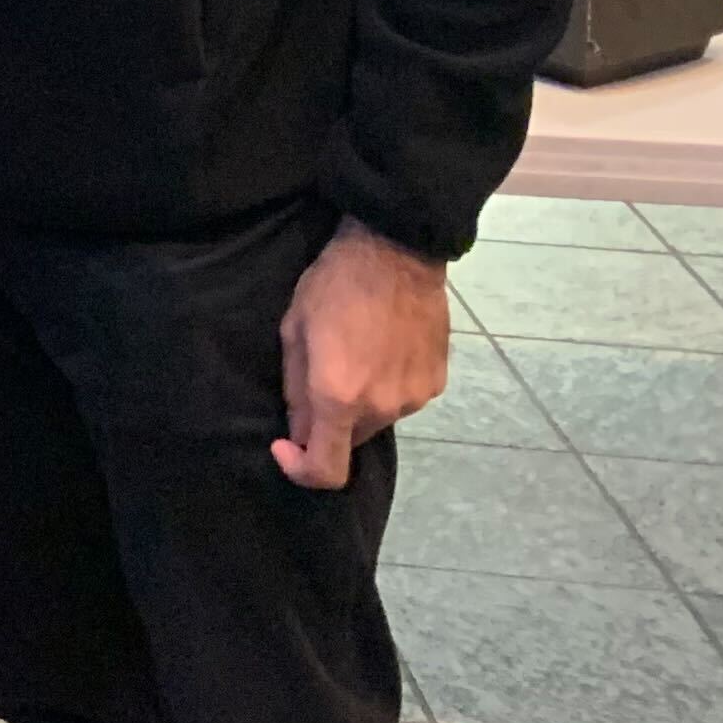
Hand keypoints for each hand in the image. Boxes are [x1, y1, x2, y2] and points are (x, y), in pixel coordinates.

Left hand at [272, 217, 449, 488]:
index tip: (285, 444)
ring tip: (356, 353)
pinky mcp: (436, 383)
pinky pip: (402, 400)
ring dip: (360, 403)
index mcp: (340, 398)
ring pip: (377, 420)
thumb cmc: (334, 285)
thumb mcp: (294, 331)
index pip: (326, 470)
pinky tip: (384, 348)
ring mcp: (414, 398)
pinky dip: (387, 387)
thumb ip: (295, 390)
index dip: (300, 469)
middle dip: (329, 422)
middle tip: (320, 374)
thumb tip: (298, 433)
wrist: (398, 251)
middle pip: (351, 441)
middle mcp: (382, 408)